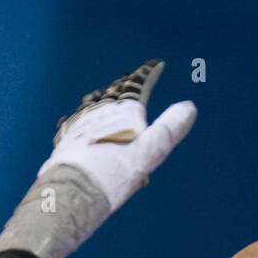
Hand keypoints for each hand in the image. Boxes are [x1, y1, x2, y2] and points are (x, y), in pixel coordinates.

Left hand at [39, 59, 196, 212]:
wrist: (74, 192)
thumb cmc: (114, 175)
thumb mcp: (150, 153)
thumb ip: (169, 129)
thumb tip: (190, 107)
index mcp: (124, 112)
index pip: (138, 84)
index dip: (149, 73)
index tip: (157, 64)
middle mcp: (101, 111)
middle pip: (116, 91)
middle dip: (128, 85)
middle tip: (135, 80)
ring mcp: (81, 122)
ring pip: (95, 102)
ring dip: (106, 97)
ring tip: (109, 96)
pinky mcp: (67, 137)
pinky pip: (79, 118)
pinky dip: (87, 114)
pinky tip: (83, 120)